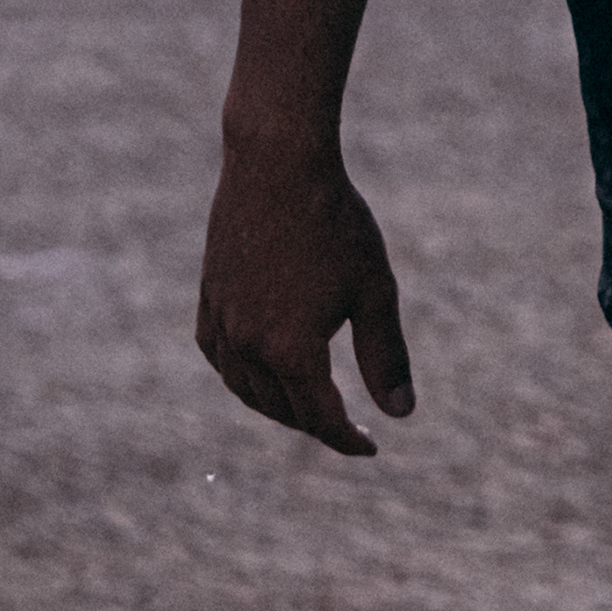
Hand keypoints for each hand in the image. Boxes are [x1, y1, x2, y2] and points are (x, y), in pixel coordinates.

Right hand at [196, 127, 415, 455]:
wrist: (277, 164)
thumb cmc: (336, 223)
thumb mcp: (374, 291)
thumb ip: (385, 357)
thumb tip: (402, 414)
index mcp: (292, 351)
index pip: (321, 419)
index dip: (348, 439)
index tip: (370, 446)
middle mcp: (249, 346)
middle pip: (283, 409)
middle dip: (316, 424)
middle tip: (346, 424)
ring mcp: (223, 322)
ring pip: (245, 389)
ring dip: (276, 406)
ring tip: (307, 405)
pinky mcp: (208, 298)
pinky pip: (219, 357)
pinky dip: (240, 375)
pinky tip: (258, 371)